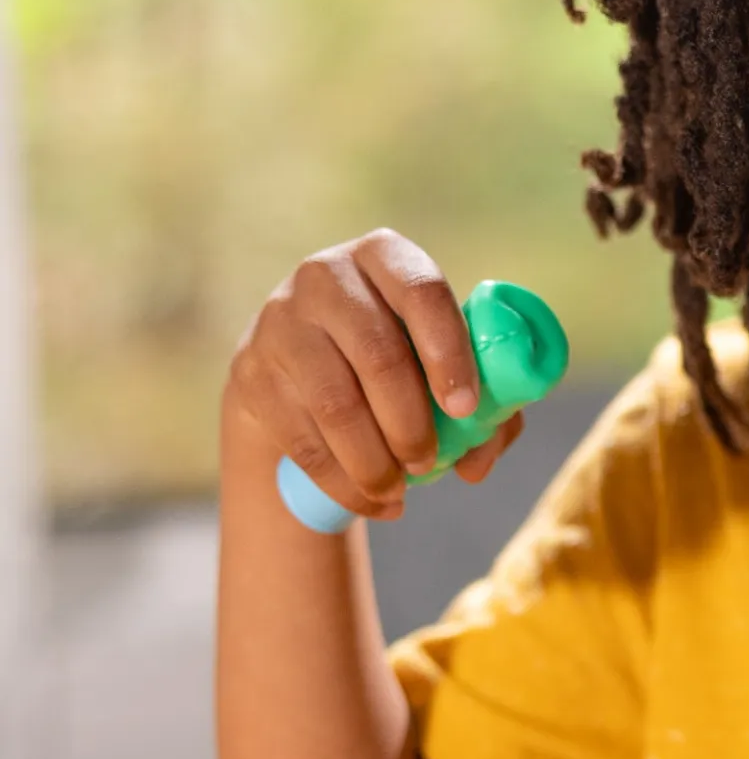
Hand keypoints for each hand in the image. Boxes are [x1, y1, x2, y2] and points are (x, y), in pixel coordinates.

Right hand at [226, 228, 520, 519]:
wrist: (300, 372)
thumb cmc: (396, 365)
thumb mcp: (443, 368)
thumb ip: (485, 409)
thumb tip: (477, 462)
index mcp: (387, 258)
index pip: (423, 293)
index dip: (450, 353)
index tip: (466, 409)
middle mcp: (327, 276)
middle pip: (379, 356)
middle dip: (412, 425)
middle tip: (428, 463)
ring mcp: (281, 321)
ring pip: (336, 405)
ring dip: (375, 463)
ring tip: (399, 492)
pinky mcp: (251, 371)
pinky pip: (303, 439)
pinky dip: (343, 482)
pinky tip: (370, 500)